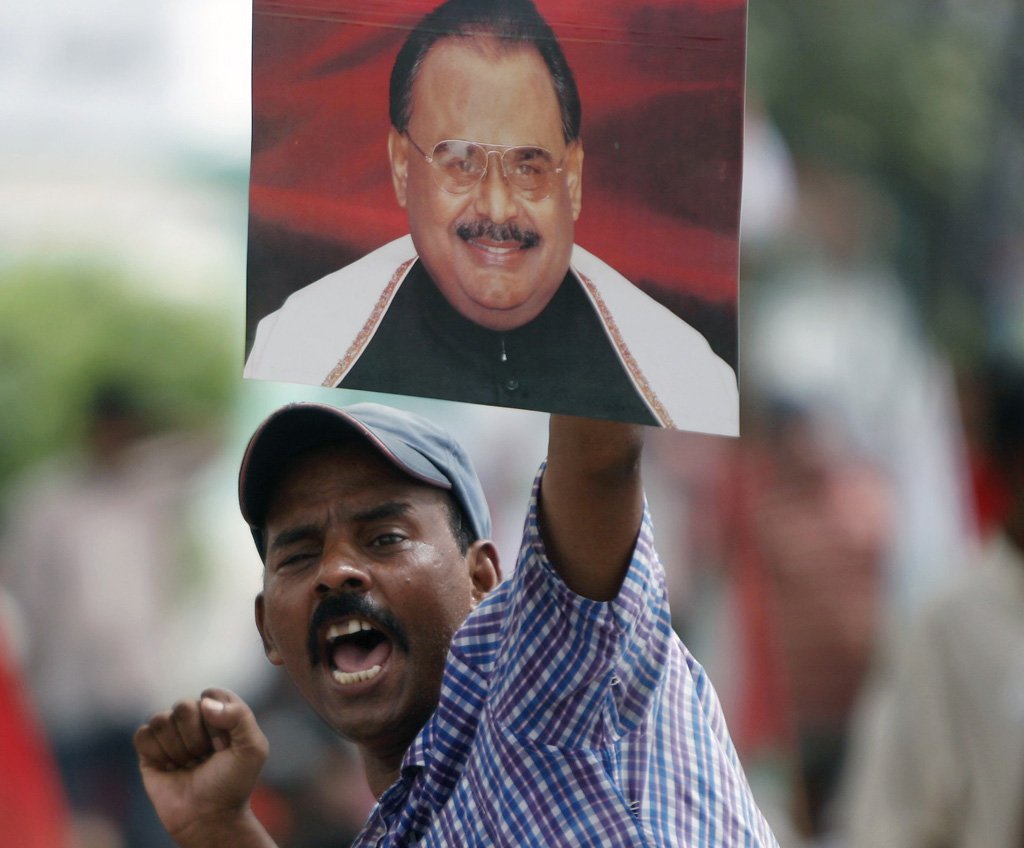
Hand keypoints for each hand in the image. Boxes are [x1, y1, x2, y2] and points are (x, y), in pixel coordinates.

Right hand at [134, 688, 273, 846]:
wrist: (209, 818)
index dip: (217, 722)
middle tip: (204, 758)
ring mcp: (171, 733)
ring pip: (161, 719)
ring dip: (176, 748)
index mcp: (220, 712)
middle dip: (195, 737)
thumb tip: (204, 702)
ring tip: (188, 764)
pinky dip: (156, 753)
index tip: (224, 746)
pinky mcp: (149, 751)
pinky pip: (142, 734)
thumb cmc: (233, 783)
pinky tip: (169, 767)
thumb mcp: (253, 748)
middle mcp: (194, 719)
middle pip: (183, 706)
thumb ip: (239, 716)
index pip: (211, 695)